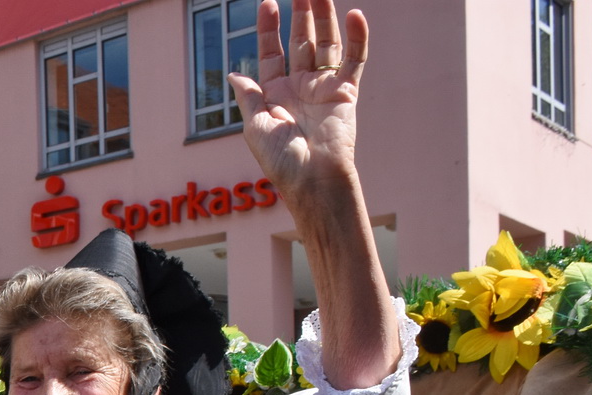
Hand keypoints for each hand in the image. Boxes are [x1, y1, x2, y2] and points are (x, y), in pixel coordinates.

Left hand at [227, 0, 367, 208]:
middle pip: (302, 41)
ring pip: (326, 43)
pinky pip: (354, 60)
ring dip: (325, 16)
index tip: (266, 3)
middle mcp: (299, 86)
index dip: (269, 29)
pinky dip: (357, 37)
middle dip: (300, 14)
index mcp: (274, 94)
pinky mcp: (346, 92)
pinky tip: (354, 15)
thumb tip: (234, 75)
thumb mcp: (255, 127)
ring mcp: (323, 87)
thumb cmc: (281, 160)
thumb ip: (248, 97)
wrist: (312, 179)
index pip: (272, 53)